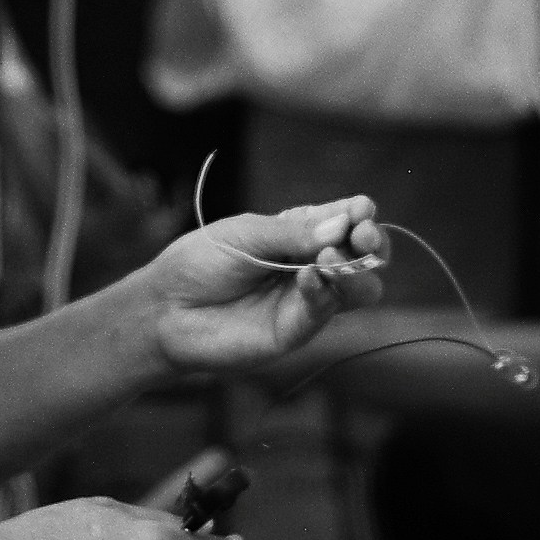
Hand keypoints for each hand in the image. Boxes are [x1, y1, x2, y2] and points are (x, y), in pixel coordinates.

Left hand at [139, 193, 391, 381]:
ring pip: (360, 288)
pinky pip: (327, 310)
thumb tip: (344, 224)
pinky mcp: (296, 329)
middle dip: (373, 242)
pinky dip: (324, 290)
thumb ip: (294, 232)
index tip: (361, 210)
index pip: (345, 220)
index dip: (360, 214)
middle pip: (364, 255)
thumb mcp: (246, 234)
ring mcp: (307, 298)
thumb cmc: (201, 263)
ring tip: (331, 259)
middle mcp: (310, 264)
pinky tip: (306, 277)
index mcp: (299, 232)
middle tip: (363, 234)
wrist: (167, 309)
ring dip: (356, 270)